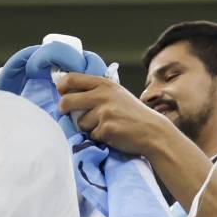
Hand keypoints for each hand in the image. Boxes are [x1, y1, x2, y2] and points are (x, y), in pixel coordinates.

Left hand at [56, 73, 177, 158]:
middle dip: (64, 109)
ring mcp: (104, 112)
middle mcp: (103, 95)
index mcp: (105, 84)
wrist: (154, 132)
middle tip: (67, 113)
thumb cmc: (134, 115)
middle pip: (67, 101)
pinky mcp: (106, 128)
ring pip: (80, 122)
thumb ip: (97, 91)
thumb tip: (68, 93)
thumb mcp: (118, 95)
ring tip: (105, 126)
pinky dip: (99, 137)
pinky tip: (113, 135)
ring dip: (88, 127)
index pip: (71, 79)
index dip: (62, 86)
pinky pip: (92, 135)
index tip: (62, 92)